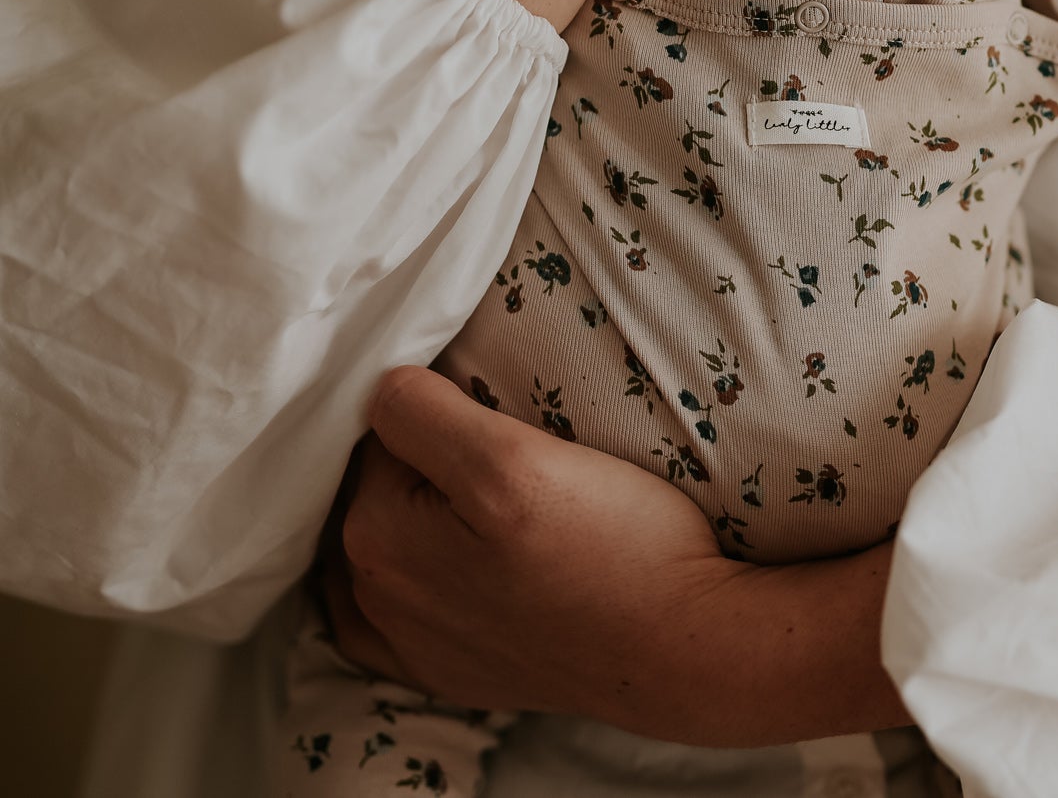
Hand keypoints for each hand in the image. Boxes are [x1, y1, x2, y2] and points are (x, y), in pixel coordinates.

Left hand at [328, 367, 906, 745]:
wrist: (684, 646)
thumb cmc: (611, 546)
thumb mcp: (510, 457)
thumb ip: (422, 413)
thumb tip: (379, 387)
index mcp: (374, 538)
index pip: (380, 429)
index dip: (436, 405)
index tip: (489, 404)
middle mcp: (376, 600)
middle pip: (382, 485)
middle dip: (426, 456)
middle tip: (502, 442)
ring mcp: (413, 644)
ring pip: (394, 541)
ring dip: (422, 511)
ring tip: (488, 493)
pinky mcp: (452, 671)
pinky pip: (403, 609)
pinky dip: (416, 573)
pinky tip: (450, 557)